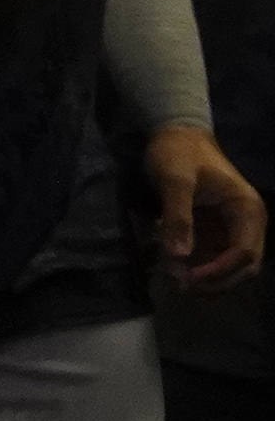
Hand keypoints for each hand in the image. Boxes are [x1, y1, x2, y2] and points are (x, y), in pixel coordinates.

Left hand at [150, 125, 267, 292]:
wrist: (174, 133)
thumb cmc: (178, 152)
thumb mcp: (175, 180)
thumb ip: (178, 216)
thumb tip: (180, 256)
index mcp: (247, 210)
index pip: (245, 254)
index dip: (219, 271)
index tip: (189, 278)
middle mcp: (247, 223)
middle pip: (243, 267)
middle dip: (215, 281)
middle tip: (181, 286)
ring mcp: (232, 228)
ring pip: (228, 267)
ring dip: (206, 278)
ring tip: (174, 280)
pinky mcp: (215, 230)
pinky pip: (212, 257)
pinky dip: (197, 267)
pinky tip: (172, 269)